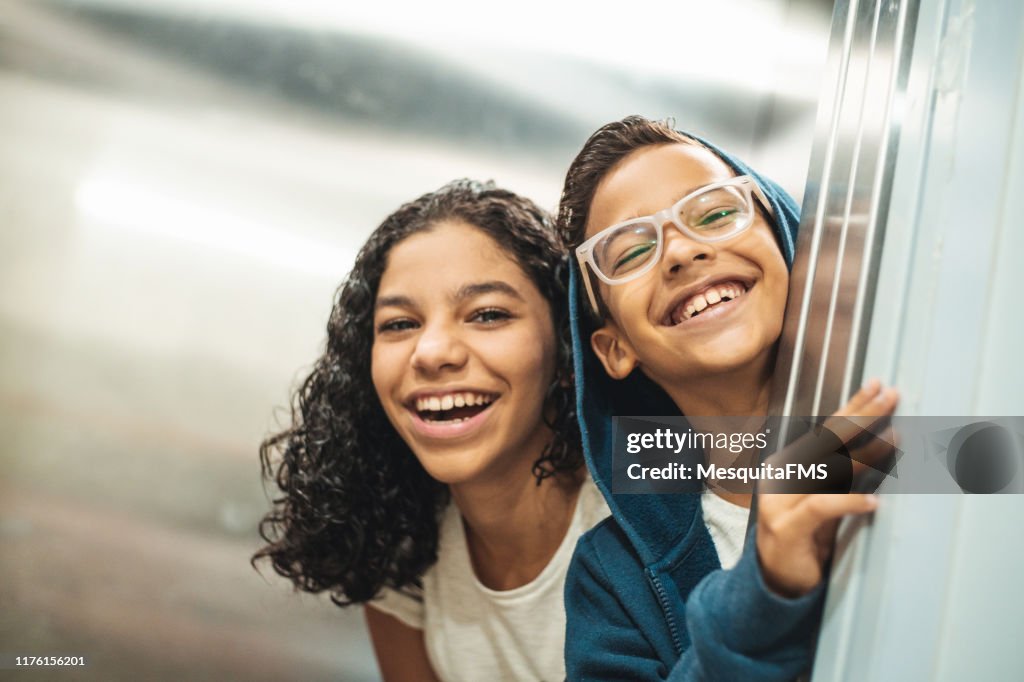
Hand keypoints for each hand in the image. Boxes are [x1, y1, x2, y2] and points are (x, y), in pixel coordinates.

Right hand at [756, 379, 898, 596]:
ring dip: (866, 454)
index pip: (827, 430)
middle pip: (828, 439)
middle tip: (890, 395)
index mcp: (791, 464)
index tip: (878, 387)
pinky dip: (849, 503)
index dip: (853, 407)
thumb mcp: (826, 498)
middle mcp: (783, 475)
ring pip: (829, 469)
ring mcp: (781, 500)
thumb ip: (843, 474)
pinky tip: (873, 502)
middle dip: (861, 414)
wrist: (776, 579)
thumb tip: (880, 444)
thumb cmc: (806, 536)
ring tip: (894, 438)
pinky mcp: (788, 527)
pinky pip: (822, 508)